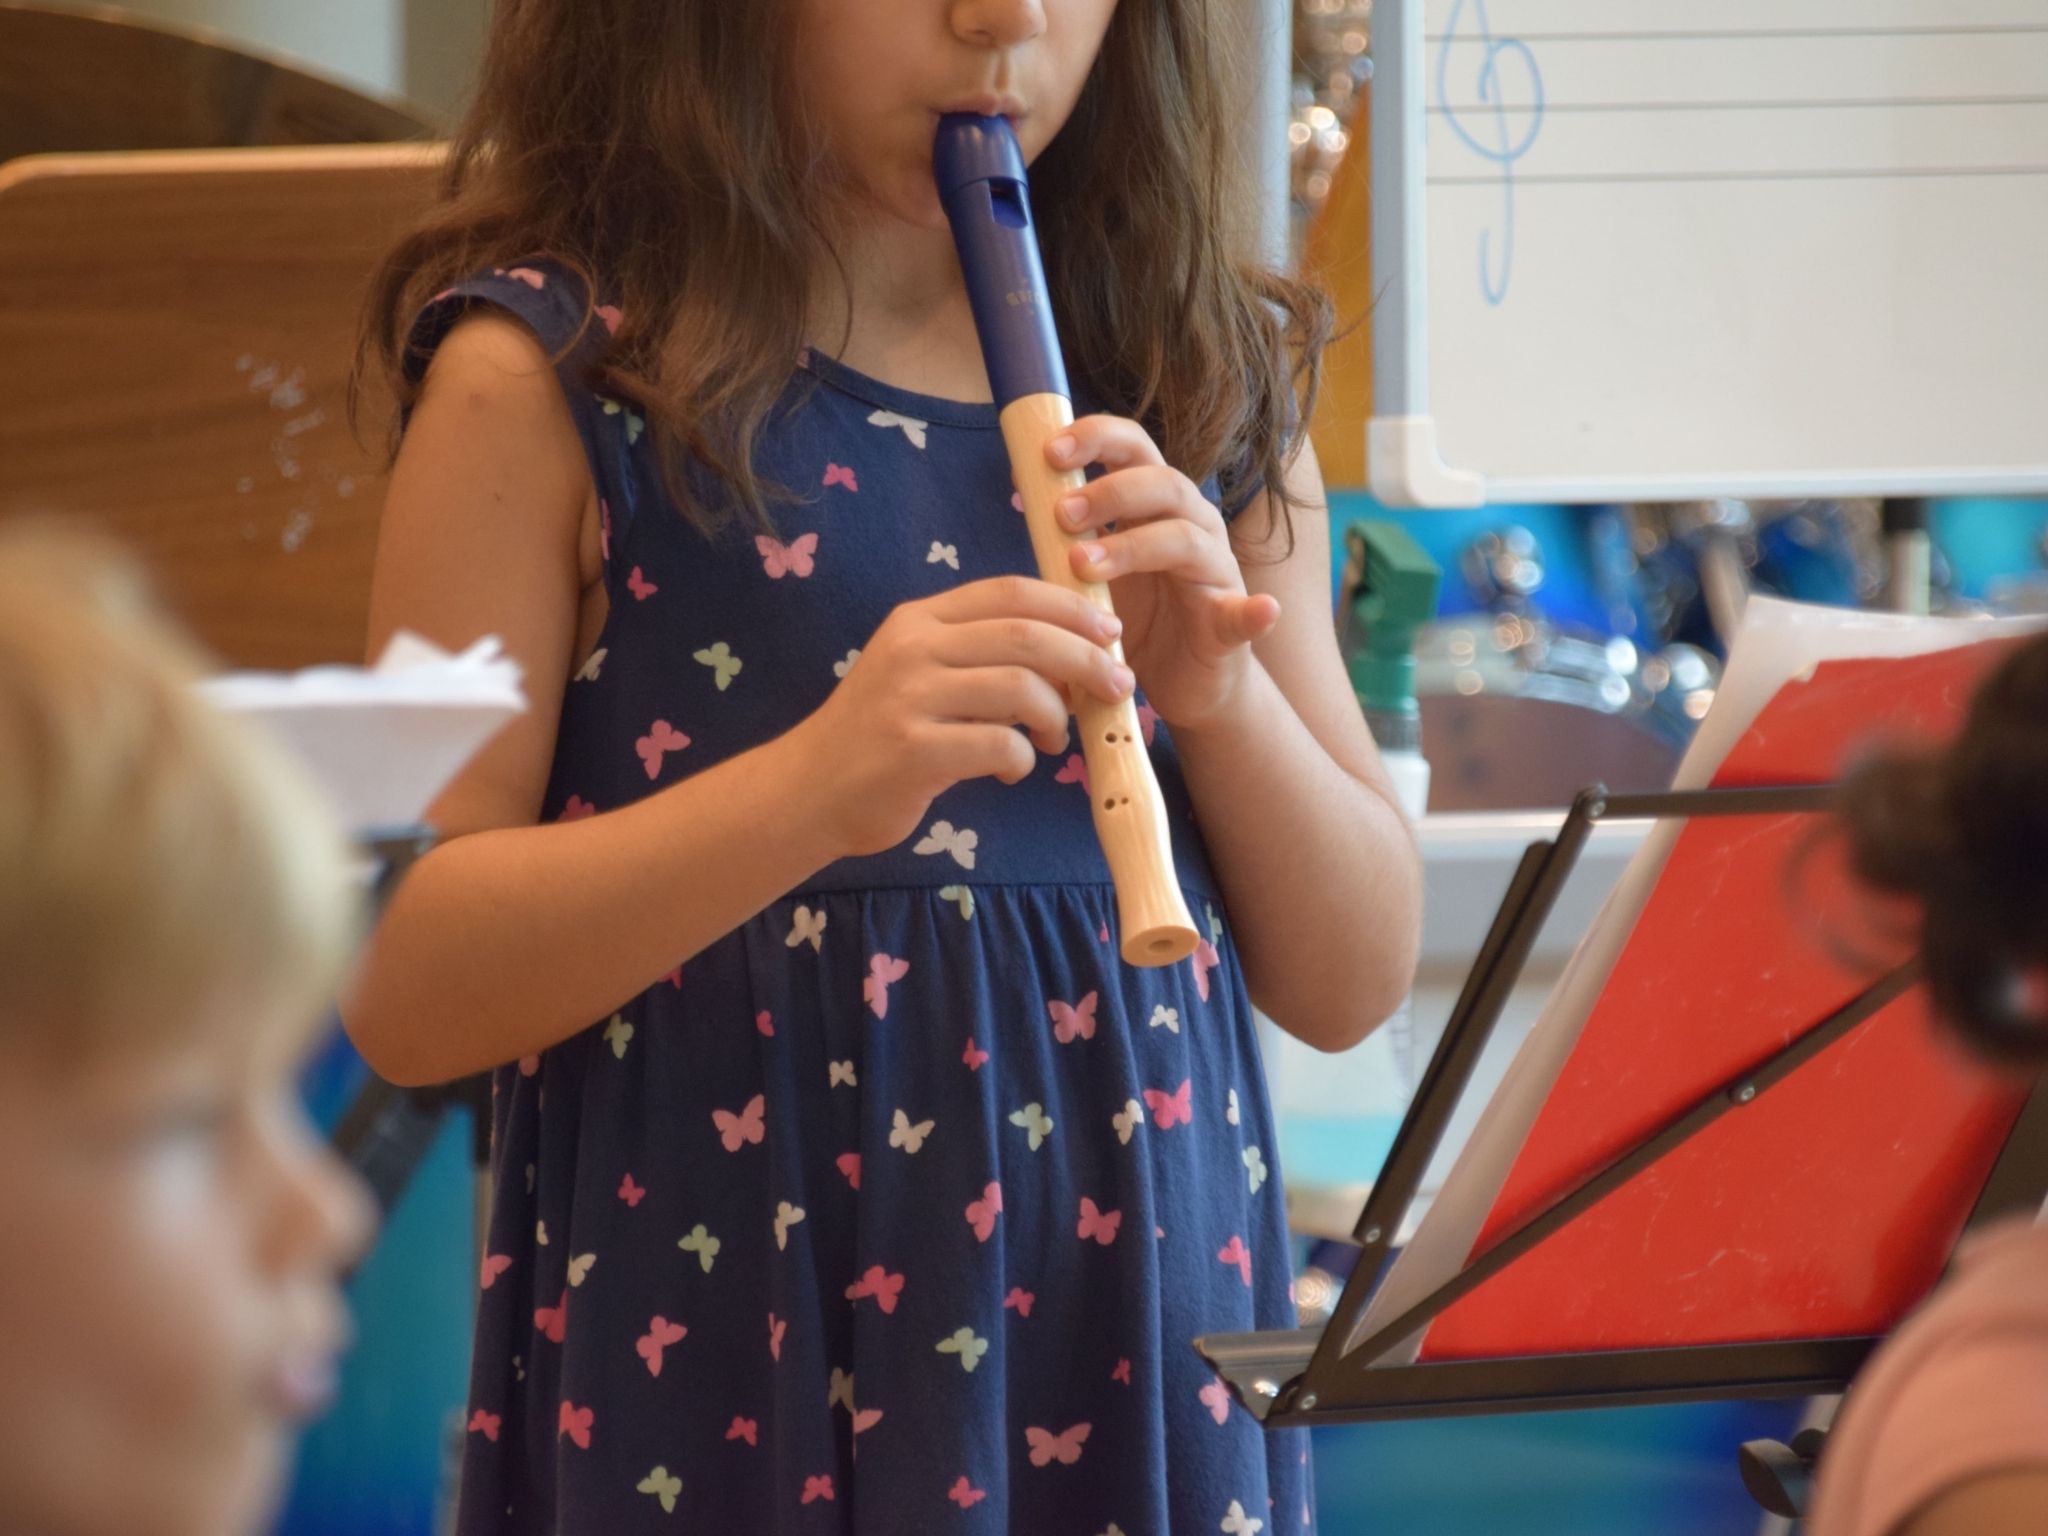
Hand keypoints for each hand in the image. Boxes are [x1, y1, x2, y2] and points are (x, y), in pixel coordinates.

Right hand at [791, 576, 1135, 857]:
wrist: (808, 790)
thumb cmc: (879, 733)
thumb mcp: (918, 671)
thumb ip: (978, 654)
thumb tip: (1072, 651)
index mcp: (920, 620)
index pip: (1011, 592)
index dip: (1071, 608)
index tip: (1110, 631)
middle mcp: (914, 648)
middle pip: (1026, 636)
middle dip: (1087, 660)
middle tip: (1117, 686)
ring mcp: (910, 698)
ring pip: (1020, 688)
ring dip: (1057, 715)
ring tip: (1056, 738)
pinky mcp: (914, 751)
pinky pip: (1000, 745)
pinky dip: (1023, 758)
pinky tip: (1013, 769)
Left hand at [1046, 417, 1279, 729]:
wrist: (1184, 685)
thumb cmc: (1136, 622)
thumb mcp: (1092, 574)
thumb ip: (1069, 536)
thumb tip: (1022, 491)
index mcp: (1155, 508)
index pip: (1134, 449)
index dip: (1095, 438)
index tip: (1048, 452)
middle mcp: (1193, 527)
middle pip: (1164, 482)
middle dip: (1109, 490)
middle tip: (1060, 515)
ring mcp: (1218, 573)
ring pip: (1186, 538)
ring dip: (1133, 545)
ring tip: (1083, 565)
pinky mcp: (1231, 625)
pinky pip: (1248, 614)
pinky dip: (1256, 612)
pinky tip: (1260, 610)